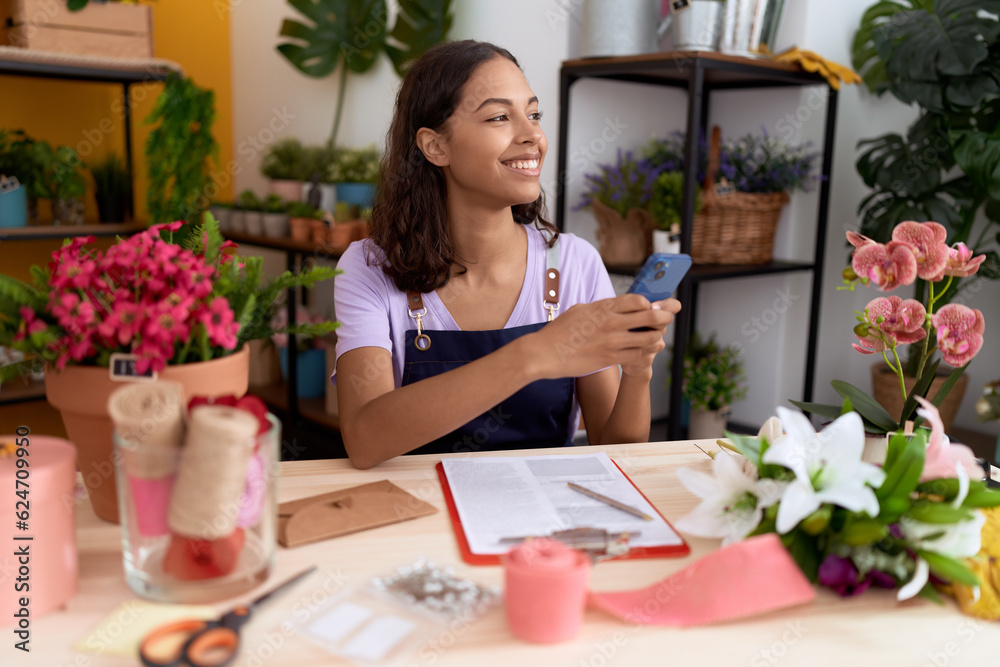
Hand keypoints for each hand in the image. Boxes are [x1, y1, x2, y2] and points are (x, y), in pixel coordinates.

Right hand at [523, 294, 679, 379]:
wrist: (544, 354)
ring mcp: (612, 342)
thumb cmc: (559, 332)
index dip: (649, 303)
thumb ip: (600, 308)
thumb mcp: (579, 310)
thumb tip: (613, 306)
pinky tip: (646, 351)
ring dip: (658, 337)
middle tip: (667, 317)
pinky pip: (638, 355)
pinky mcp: (610, 359)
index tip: (651, 306)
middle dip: (664, 316)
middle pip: (650, 316)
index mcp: (603, 308)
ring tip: (658, 337)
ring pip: (649, 338)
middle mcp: (611, 323)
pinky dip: (646, 353)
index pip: (638, 300)